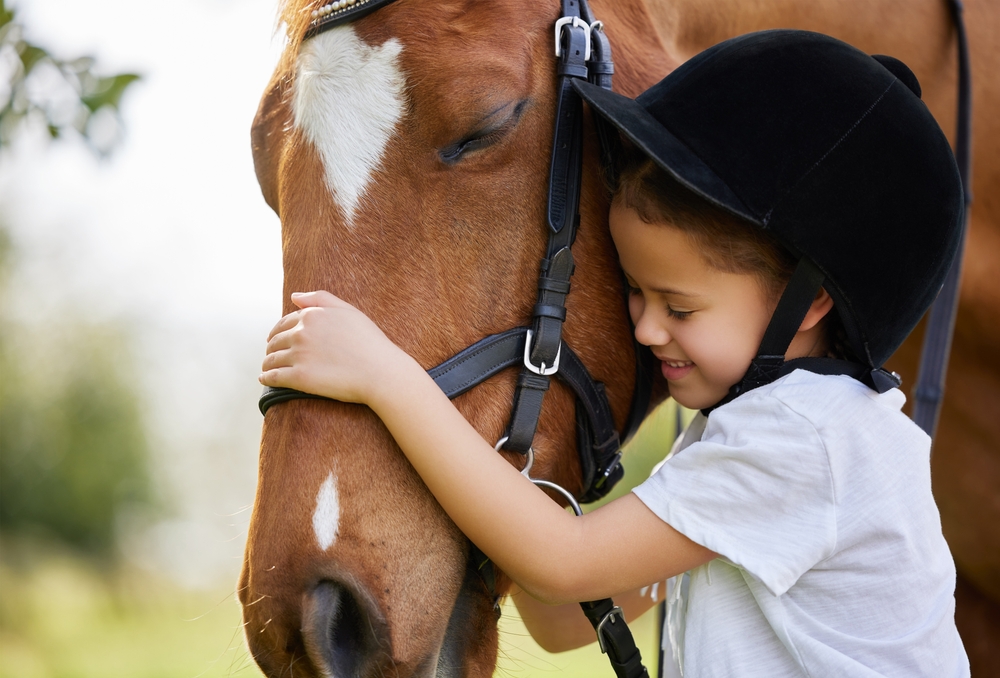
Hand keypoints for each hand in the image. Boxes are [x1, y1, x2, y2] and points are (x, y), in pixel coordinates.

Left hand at [259, 290, 410, 404]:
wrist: (380, 371)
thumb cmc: (369, 341)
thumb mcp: (348, 311)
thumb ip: (320, 298)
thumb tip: (294, 296)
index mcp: (311, 316)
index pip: (284, 323)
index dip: (277, 331)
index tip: (276, 339)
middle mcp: (301, 333)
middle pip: (275, 341)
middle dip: (271, 347)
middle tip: (272, 355)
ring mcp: (299, 356)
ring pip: (272, 359)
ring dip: (267, 363)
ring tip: (268, 368)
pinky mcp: (299, 378)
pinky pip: (273, 377)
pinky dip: (266, 378)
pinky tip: (265, 379)